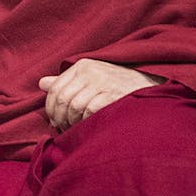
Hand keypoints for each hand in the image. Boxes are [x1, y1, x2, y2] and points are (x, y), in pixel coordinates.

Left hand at [38, 58, 162, 131]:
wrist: (153, 84)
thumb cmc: (119, 84)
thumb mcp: (92, 77)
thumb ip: (67, 81)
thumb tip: (42, 83)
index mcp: (82, 66)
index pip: (55, 89)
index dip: (51, 109)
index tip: (55, 121)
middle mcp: (89, 71)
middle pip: (62, 99)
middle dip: (60, 118)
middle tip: (64, 129)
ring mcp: (102, 82)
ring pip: (74, 107)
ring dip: (73, 122)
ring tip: (78, 128)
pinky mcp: (113, 94)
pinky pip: (90, 111)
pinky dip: (87, 122)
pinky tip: (91, 125)